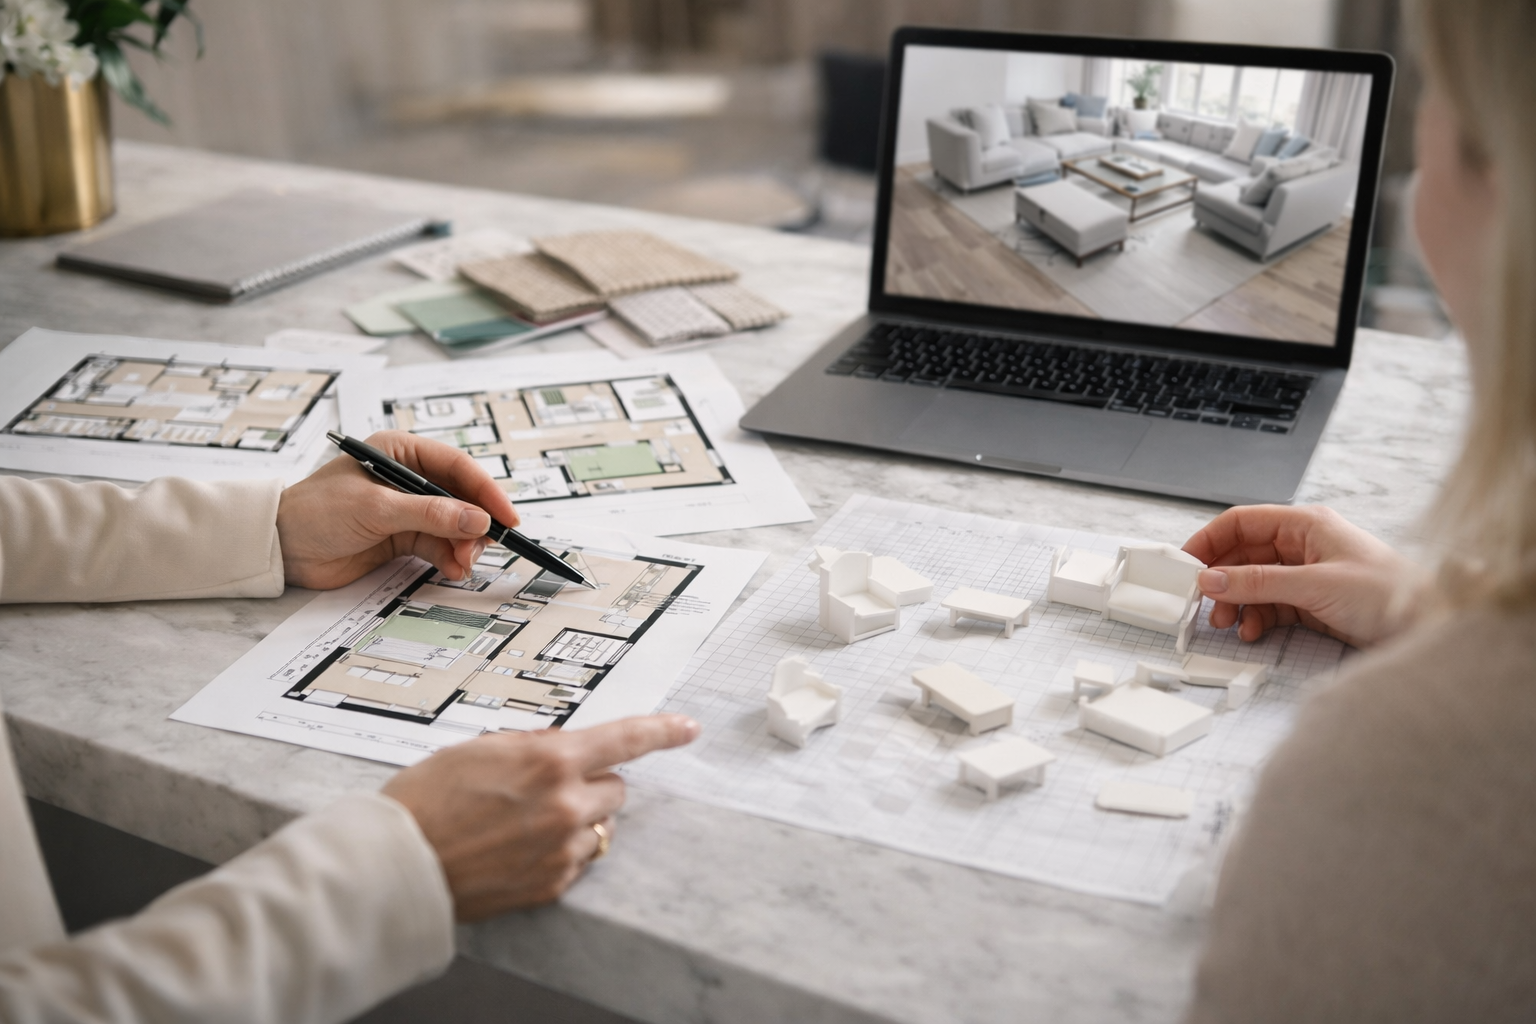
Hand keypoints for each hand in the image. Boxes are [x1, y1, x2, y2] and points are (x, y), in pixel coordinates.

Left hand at [275, 430, 519, 589]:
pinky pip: (439, 546)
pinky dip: (450, 558)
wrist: (280, 548)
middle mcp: (407, 478)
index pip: (456, 467)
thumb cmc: (316, 512)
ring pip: (454, 526)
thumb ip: (430, 514)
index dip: (486, 491)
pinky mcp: (401, 538)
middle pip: (461, 498)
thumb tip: (477, 519)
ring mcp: (406, 510)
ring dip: (464, 545)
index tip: (506, 516)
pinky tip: (452, 569)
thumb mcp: (376, 508)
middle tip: (481, 547)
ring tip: (462, 563)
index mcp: (401, 453)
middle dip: (475, 524)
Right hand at [383, 714, 699, 920]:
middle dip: (591, 783)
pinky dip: (560, 851)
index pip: (626, 740)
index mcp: (550, 762)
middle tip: (547, 787)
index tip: (686, 729)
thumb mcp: (480, 748)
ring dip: (577, 819)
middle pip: (615, 788)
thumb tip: (560, 747)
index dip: (662, 731)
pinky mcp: (552, 884)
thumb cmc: (428, 800)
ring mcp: (562, 850)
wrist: (399, 863)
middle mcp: (565, 806)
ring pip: (599, 826)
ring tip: (526, 822)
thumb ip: (532, 746)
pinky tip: (519, 848)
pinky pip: (577, 860)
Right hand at [1182, 504, 1421, 647]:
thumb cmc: (1389, 593)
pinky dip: (1255, 618)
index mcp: (1306, 525)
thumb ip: (1258, 583)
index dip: (1209, 541)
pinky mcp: (1312, 603)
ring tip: (1227, 623)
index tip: (1185, 564)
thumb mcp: (1315, 585)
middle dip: (1221, 579)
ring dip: (1236, 602)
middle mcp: (1304, 546)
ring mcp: (1307, 575)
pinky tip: (1251, 631)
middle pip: (1243, 555)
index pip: (1241, 523)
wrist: (1429, 627)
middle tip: (1201, 602)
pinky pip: (1270, 606)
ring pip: (1254, 583)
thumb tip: (1211, 579)